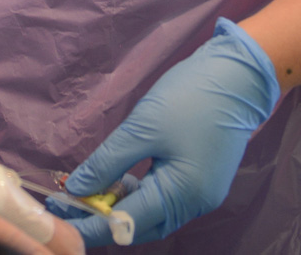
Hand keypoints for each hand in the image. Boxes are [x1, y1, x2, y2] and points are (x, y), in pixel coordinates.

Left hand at [63, 18, 279, 246]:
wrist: (239, 75)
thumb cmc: (190, 98)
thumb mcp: (142, 128)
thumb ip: (107, 163)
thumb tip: (77, 188)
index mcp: (183, 195)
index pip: (127, 223)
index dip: (91, 224)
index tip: (61, 222)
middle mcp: (195, 204)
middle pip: (141, 225)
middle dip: (103, 218)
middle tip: (68, 202)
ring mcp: (201, 193)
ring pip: (152, 213)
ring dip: (119, 205)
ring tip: (87, 189)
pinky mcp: (201, 179)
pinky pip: (163, 197)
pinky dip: (138, 193)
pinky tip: (116, 178)